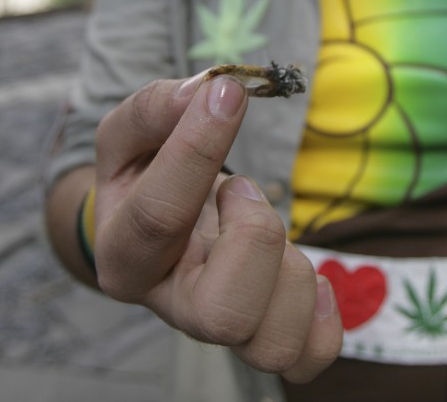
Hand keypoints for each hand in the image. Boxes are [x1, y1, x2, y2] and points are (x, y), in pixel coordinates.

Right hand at [94, 75, 342, 381]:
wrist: (158, 223)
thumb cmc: (145, 173)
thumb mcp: (130, 133)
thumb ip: (157, 109)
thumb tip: (209, 91)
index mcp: (125, 253)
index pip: (160, 216)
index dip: (197, 148)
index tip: (228, 93)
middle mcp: (170, 303)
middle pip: (225, 312)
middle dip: (254, 234)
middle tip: (241, 189)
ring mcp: (219, 327)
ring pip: (273, 341)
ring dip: (287, 265)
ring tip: (261, 221)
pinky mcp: (263, 334)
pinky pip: (309, 355)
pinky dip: (322, 314)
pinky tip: (298, 265)